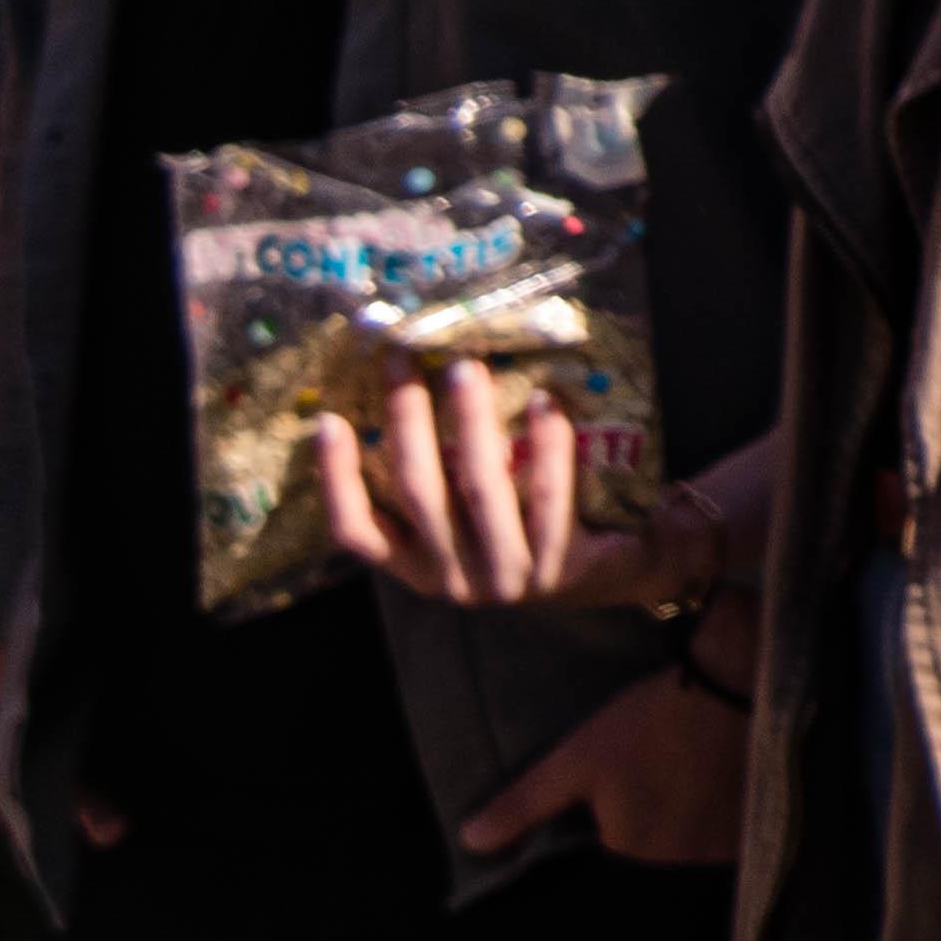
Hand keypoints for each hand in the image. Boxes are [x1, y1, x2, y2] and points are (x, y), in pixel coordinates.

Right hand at [312, 365, 702, 612]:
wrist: (612, 570)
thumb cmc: (526, 529)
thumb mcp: (469, 521)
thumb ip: (438, 483)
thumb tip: (400, 398)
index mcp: (417, 568)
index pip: (357, 532)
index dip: (337, 479)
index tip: (328, 422)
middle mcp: (452, 580)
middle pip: (418, 494)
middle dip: (408, 421)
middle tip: (406, 360)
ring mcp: (505, 576)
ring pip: (480, 490)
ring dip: (471, 421)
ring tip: (466, 368)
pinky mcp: (559, 565)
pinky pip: (549, 496)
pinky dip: (546, 445)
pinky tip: (543, 402)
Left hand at [458, 659, 750, 866]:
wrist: (737, 682)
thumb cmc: (650, 722)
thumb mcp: (576, 760)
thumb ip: (524, 806)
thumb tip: (470, 841)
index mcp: (633, 856)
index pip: (606, 867)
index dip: (603, 839)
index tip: (613, 808)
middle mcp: (683, 867)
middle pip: (650, 863)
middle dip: (642, 838)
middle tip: (650, 793)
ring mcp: (724, 851)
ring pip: (686, 854)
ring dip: (679, 833)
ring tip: (678, 792)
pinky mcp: (754, 829)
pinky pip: (724, 842)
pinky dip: (712, 824)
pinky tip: (708, 791)